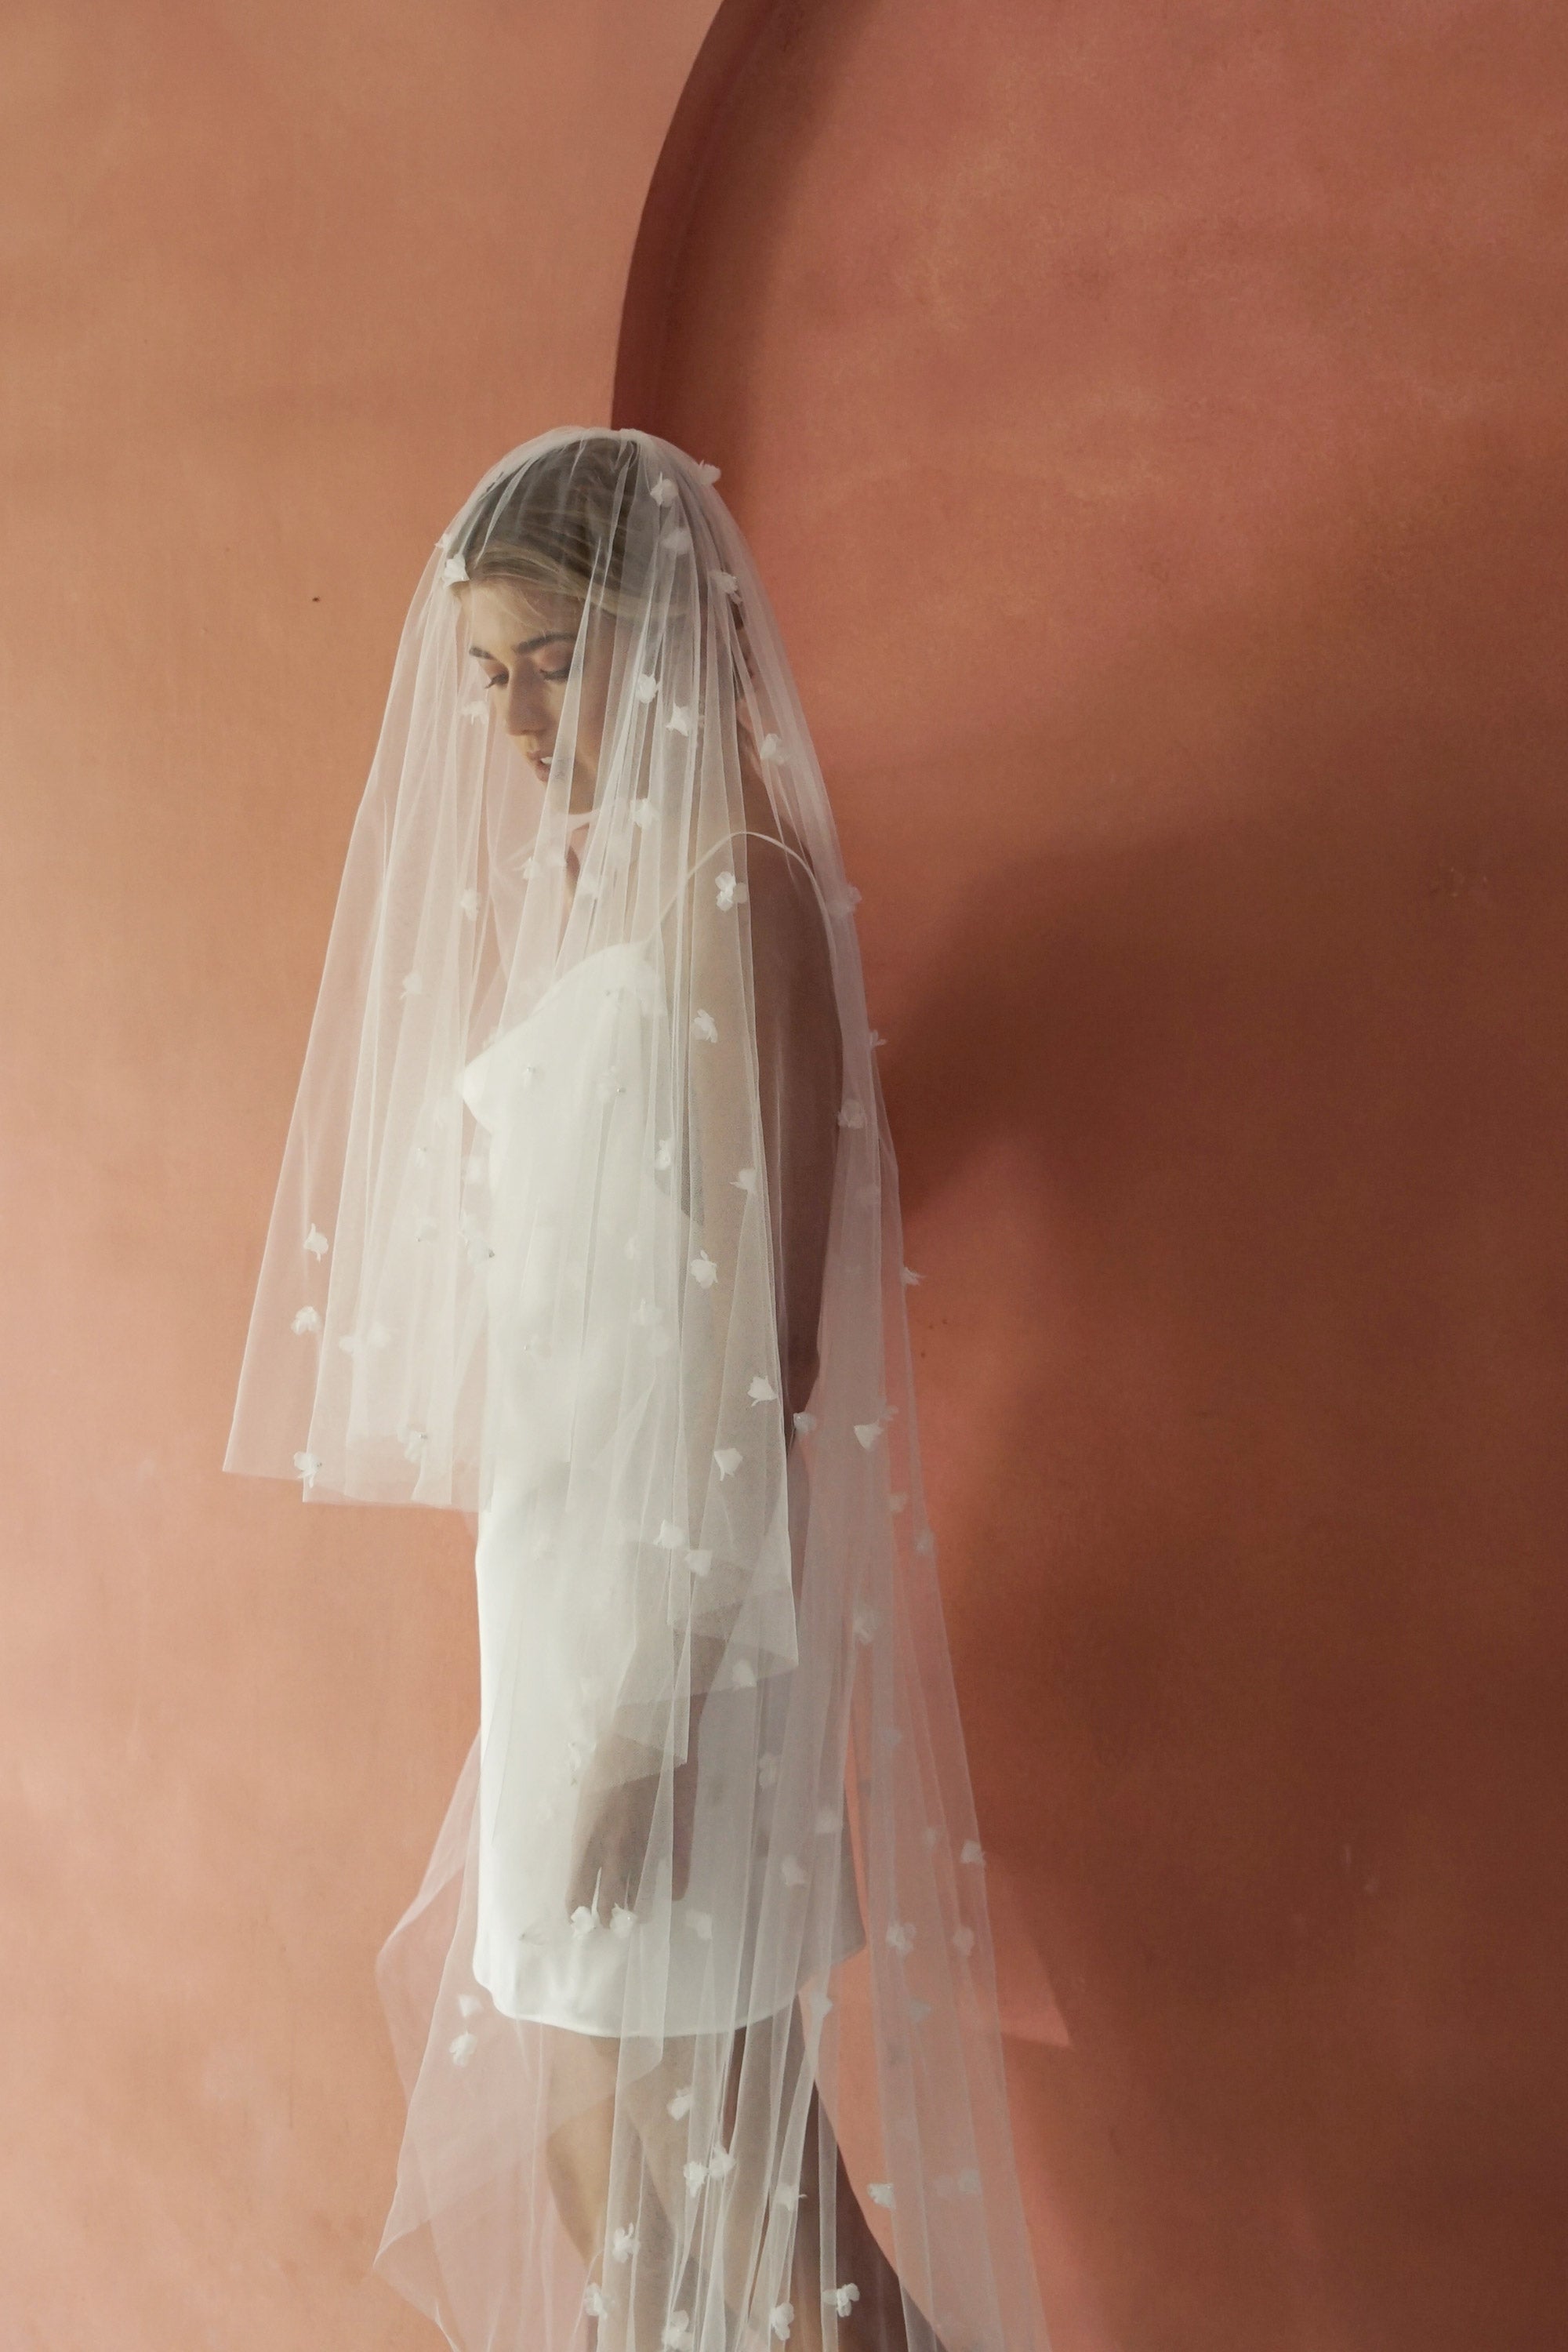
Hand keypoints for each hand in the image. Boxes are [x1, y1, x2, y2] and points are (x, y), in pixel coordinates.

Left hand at [566, 1747, 698, 1920]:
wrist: (646, 1733)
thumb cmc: (610, 1758)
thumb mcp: (587, 1795)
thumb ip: (588, 1828)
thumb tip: (587, 1851)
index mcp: (587, 1836)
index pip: (578, 1887)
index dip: (577, 1909)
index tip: (578, 1920)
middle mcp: (614, 1847)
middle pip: (610, 1900)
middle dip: (608, 1917)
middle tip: (610, 1924)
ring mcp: (645, 1842)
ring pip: (641, 1890)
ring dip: (638, 1906)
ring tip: (639, 1916)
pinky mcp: (673, 1834)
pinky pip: (674, 1872)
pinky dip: (673, 1886)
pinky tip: (672, 1893)